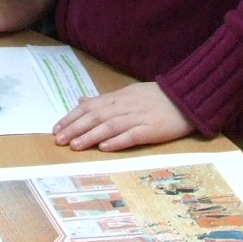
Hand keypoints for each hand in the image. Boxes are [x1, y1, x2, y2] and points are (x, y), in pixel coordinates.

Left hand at [53, 82, 194, 151]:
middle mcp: (125, 106)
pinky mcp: (152, 129)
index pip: (90, 107)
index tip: (56, 129)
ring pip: (110, 126)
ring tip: (75, 146)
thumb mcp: (127, 93)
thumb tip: (81, 101)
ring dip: (91, 136)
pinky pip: (132, 135)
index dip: (72, 117)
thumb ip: (104, 100)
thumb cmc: (156, 98)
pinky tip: (105, 147)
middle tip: (58, 140)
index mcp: (118, 98)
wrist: (186, 98)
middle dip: (75, 128)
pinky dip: (117, 141)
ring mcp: (139, 117)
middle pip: (96, 116)